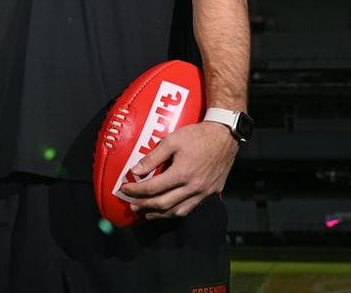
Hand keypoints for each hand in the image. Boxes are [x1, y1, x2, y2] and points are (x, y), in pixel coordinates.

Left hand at [118, 121, 237, 219]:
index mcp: (182, 173)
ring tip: (148, 213)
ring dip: (160, 214)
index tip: (125, 189)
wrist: (225, 136)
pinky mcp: (211, 193)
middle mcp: (193, 187)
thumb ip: (152, 157)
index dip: (136, 190)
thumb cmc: (197, 135)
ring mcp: (204, 192)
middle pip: (164, 204)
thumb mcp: (172, 140)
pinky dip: (176, 211)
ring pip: (178, 211)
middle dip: (144, 206)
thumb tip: (135, 171)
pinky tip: (169, 209)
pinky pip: (191, 207)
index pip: (153, 188)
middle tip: (132, 206)